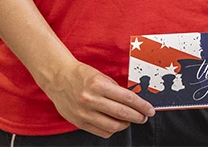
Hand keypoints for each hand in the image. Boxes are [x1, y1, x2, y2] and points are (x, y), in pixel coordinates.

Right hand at [39, 58, 154, 137]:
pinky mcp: (79, 122)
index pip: (128, 98)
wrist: (58, 78)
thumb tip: (132, 101)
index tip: (149, 110)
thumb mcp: (101, 76)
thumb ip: (115, 90)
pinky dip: (111, 130)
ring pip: (112, 126)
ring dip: (125, 125)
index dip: (141, 106)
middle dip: (137, 117)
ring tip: (129, 121)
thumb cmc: (81, 75)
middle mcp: (91, 100)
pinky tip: (115, 124)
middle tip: (144, 117)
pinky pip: (100, 131)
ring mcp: (84, 113)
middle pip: (122, 113)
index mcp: (99, 85)